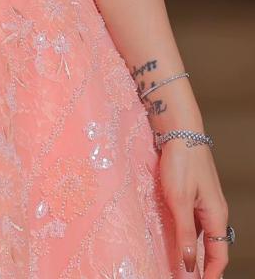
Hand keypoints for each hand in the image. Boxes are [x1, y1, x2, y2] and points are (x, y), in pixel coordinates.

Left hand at [159, 140, 229, 277]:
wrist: (180, 129)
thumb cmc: (180, 162)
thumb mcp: (179, 201)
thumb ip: (185, 233)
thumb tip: (190, 265)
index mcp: (216, 215)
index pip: (218, 255)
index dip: (211, 274)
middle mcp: (214, 210)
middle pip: (212, 247)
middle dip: (203, 266)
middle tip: (186, 277)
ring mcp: (205, 200)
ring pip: (202, 233)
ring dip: (193, 250)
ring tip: (178, 263)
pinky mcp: (194, 192)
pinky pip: (193, 220)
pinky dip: (187, 233)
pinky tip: (174, 236)